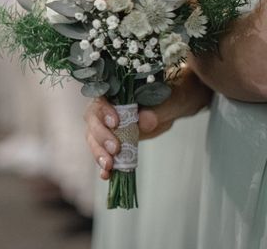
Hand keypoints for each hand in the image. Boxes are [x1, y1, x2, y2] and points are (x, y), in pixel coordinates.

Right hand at [84, 66, 212, 179]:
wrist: (175, 104)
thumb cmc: (172, 95)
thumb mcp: (170, 100)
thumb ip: (157, 109)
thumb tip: (144, 121)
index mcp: (116, 92)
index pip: (101, 100)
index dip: (104, 112)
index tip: (116, 123)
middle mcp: (107, 108)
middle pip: (93, 122)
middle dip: (101, 137)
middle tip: (115, 150)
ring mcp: (108, 126)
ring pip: (94, 138)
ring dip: (99, 153)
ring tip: (108, 167)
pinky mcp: (114, 141)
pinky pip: (105, 152)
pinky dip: (104, 164)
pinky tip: (107, 175)